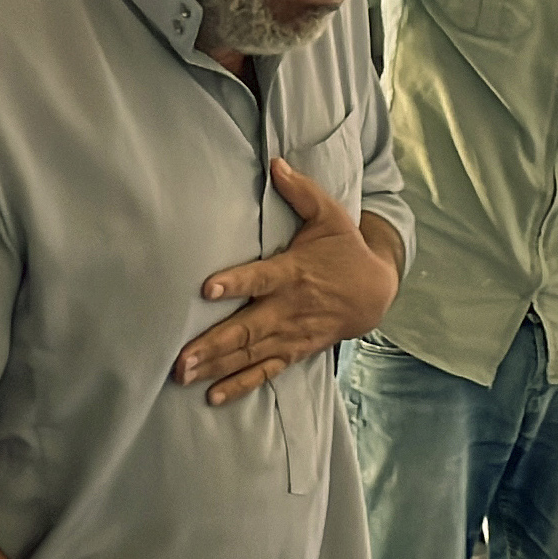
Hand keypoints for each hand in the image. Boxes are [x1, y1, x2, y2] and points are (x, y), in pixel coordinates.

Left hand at [176, 158, 398, 406]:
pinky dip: (241, 384)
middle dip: (213, 344)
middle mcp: (290, 308)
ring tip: (184, 375)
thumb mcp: (330, 216)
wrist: (376, 292)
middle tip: (181, 358)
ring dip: (217, 366)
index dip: (236, 283)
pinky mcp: (295, 350)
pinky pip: (266, 371)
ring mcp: (292, 333)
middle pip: (248, 328)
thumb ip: (301, 192)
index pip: (261, 278)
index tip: (209, 289)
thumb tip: (275, 162)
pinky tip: (213, 396)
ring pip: (251, 353)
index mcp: (294, 272)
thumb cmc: (345, 250)